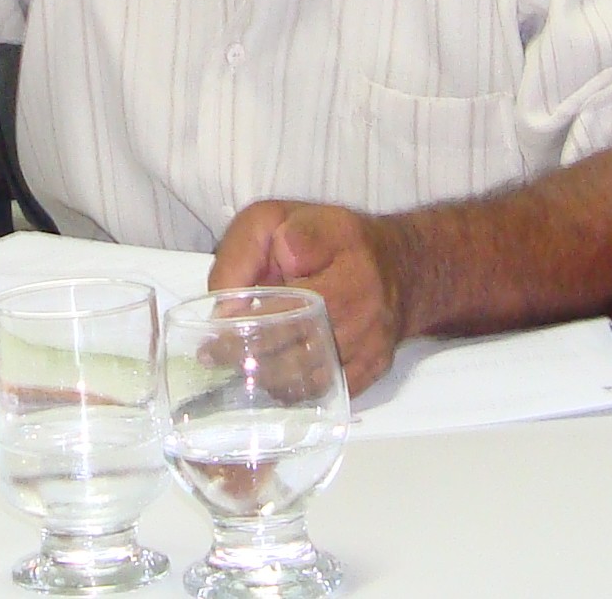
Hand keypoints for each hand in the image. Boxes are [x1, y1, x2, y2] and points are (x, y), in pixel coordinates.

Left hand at [208, 201, 411, 393]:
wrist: (399, 266)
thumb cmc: (330, 239)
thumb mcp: (275, 220)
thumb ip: (242, 254)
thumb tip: (223, 308)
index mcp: (337, 254)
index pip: (280, 299)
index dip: (245, 319)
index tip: (215, 330)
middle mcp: (361, 303)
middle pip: (292, 344)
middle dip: (246, 353)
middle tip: (213, 356)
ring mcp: (369, 341)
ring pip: (305, 376)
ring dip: (266, 377)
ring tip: (237, 368)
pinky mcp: (372, 368)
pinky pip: (322, 391)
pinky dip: (292, 391)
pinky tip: (269, 381)